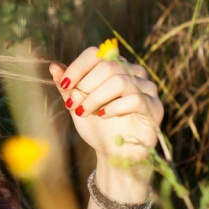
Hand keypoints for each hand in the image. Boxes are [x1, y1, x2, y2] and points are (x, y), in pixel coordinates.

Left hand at [49, 47, 163, 168]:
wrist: (115, 154)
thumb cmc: (97, 126)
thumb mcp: (77, 105)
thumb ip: (68, 87)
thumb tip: (53, 67)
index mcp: (115, 66)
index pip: (97, 53)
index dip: (78, 67)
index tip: (64, 85)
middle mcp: (134, 72)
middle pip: (107, 66)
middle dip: (85, 86)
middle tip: (73, 104)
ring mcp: (147, 88)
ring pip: (119, 81)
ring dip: (96, 98)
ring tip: (84, 112)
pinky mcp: (155, 107)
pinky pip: (135, 99)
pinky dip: (114, 108)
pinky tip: (103, 116)